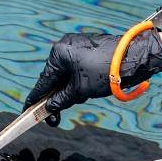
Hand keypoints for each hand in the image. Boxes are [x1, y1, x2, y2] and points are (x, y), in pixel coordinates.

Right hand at [23, 29, 161, 123]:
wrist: (133, 58)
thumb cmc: (106, 72)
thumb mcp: (79, 91)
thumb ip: (61, 100)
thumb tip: (49, 108)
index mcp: (59, 53)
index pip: (43, 81)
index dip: (36, 98)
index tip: (28, 109)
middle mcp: (65, 46)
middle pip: (54, 77)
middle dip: (56, 96)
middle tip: (56, 115)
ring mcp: (78, 45)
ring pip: (66, 74)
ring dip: (68, 89)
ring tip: (79, 98)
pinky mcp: (88, 48)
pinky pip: (76, 68)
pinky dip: (77, 81)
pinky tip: (85, 90)